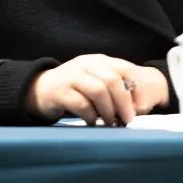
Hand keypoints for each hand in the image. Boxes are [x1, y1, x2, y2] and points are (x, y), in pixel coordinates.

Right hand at [25, 54, 168, 125]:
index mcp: (99, 60)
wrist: (41, 88)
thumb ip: (113, 87)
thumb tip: (136, 105)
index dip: (136, 87)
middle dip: (124, 102)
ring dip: (108, 110)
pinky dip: (91, 116)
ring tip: (111, 123)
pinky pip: (81, 104)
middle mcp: (86, 64)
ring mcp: (72, 76)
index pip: (125, 68)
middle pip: (112, 80)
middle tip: (128, 119)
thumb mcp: (95, 80)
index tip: (141, 105)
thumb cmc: (75, 88)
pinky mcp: (60, 91)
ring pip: (98, 91)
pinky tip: (93, 123)